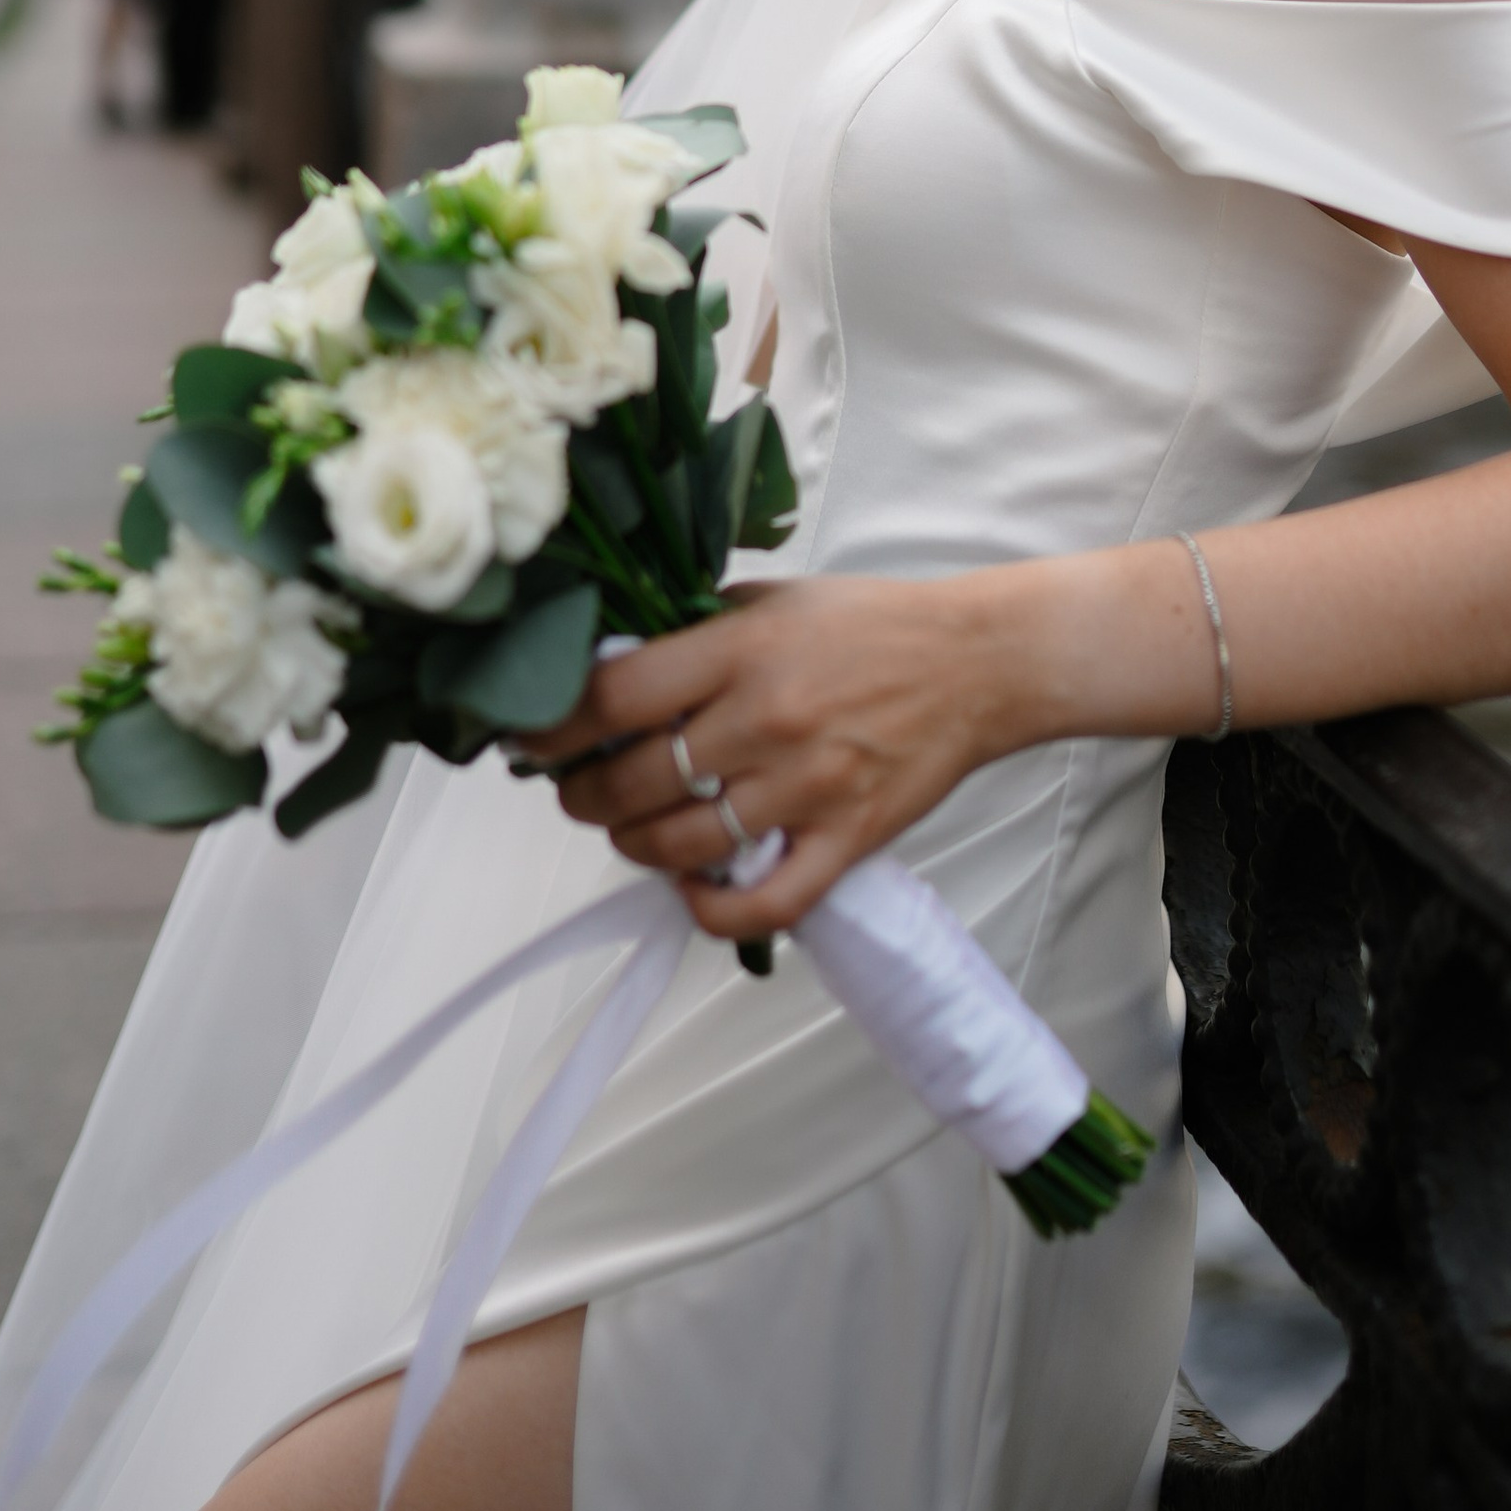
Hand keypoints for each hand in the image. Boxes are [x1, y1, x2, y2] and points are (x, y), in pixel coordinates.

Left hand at [512, 578, 1012, 940]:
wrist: (977, 662)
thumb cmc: (873, 626)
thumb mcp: (773, 600)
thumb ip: (695, 632)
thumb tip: (610, 667)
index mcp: (742, 649)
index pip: (612, 699)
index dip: (554, 728)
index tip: (533, 740)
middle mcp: (766, 719)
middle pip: (633, 782)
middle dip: (584, 795)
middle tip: (577, 789)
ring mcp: (806, 787)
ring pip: (681, 846)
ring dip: (634, 846)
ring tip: (629, 830)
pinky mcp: (844, 838)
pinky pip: (761, 905)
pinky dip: (712, 911)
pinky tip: (692, 889)